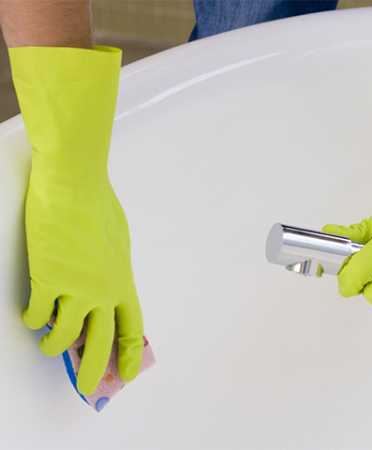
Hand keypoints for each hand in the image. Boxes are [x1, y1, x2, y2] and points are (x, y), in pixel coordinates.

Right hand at [10, 46, 143, 394]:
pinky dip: (30, 320)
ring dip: (54, 346)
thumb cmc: (99, 207)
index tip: (129, 373)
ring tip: (48, 345)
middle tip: (89, 390)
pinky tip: (29, 316)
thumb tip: (105, 286)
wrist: (76, 186)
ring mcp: (76, 288)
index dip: (131, 353)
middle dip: (94, 371)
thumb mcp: (118, 243)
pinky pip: (35, 315)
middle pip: (101, 343)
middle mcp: (104, 291)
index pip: (132, 326)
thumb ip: (112, 270)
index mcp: (123, 281)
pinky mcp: (47, 279)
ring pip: (64, 336)